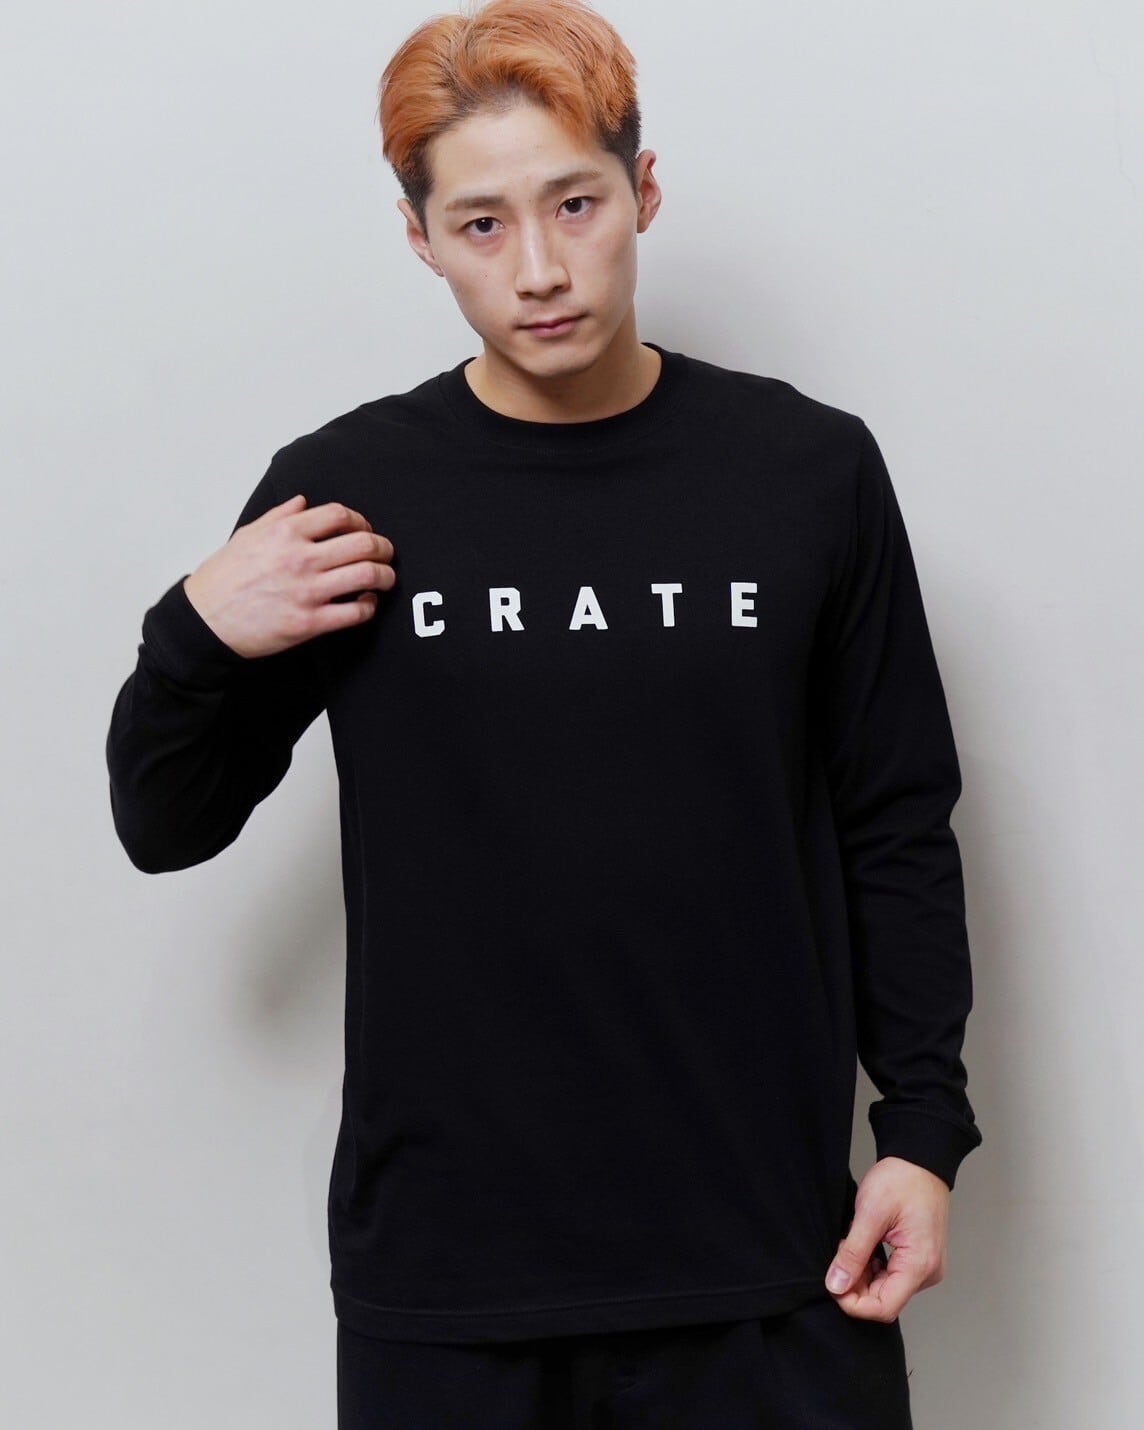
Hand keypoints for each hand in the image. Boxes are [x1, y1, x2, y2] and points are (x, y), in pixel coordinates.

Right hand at [183, 495, 395, 657]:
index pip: (340, 515)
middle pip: (363, 543)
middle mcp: (300, 559)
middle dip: (383, 548)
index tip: (365, 530)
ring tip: (385, 578)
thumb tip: (303, 502)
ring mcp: (307, 592)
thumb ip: (278, 516)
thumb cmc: (223, 579)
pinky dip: (369, 607)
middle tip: (386, 553)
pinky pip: (356, 613)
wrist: (204, 621)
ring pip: (367, 575)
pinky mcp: (309, 623)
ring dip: (385, 576)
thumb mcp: (247, 536)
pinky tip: (366, 604)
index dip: (361, 521)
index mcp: (285, 533)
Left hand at [824, 1156, 949, 1321]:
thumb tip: (836, 1285)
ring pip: (887, 1289)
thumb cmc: (901, 1180)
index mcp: (920, 1265)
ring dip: (863, 1277)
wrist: (919, 1159)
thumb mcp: (870, 1214)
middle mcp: (927, 1272)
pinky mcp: (919, 1258)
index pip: (885, 1308)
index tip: (833, 1284)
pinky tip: (863, 1247)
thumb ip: (853, 1253)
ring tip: (850, 1246)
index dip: (854, 1304)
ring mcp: (925, 1266)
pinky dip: (873, 1268)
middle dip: (856, 1287)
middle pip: (886, 1300)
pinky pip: (893, 1275)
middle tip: (838, 1258)